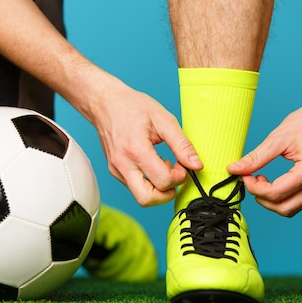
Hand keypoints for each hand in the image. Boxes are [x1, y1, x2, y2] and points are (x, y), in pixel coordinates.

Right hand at [91, 85, 201, 206]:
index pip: (163, 181)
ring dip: (157, 188)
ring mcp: (116, 170)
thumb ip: (182, 144)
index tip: (182, 165)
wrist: (105, 103)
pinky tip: (152, 164)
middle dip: (167, 194)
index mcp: (136, 150)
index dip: (179, 177)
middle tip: (174, 176)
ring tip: (162, 166)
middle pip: (147, 200)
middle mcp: (123, 164)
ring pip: (140, 196)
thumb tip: (196, 165)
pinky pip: (134, 187)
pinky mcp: (114, 171)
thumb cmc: (132, 107)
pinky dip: (148, 182)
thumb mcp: (163, 119)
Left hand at [227, 97, 301, 216]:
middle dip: (262, 198)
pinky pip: (298, 200)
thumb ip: (256, 157)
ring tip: (261, 180)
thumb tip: (234, 169)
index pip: (276, 193)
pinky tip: (273, 182)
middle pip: (284, 208)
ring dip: (272, 200)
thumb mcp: (278, 138)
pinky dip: (282, 196)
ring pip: (292, 208)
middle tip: (250, 179)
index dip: (255, 188)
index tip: (244, 175)